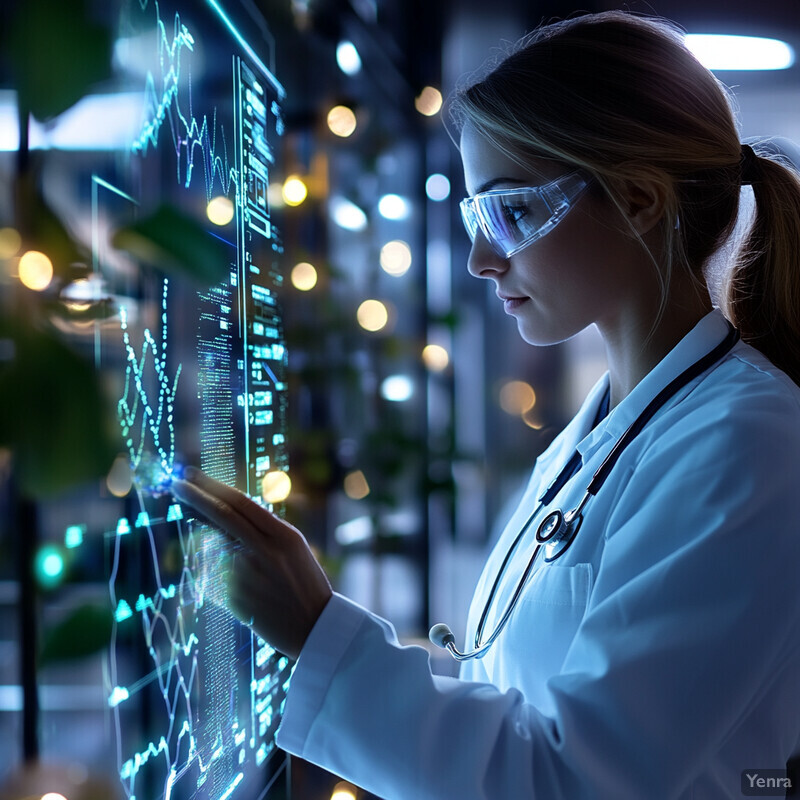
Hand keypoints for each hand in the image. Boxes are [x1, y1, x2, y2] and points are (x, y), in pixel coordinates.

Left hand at [171, 467, 332, 659]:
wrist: (313, 627)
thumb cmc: (304, 581)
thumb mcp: (293, 546)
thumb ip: (263, 528)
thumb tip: (222, 510)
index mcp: (282, 536)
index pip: (239, 503)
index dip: (212, 486)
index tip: (191, 475)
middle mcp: (262, 552)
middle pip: (220, 515)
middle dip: (194, 496)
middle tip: (176, 483)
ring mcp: (245, 575)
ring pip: (216, 546)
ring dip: (218, 545)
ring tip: (252, 568)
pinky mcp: (232, 597)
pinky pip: (217, 575)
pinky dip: (223, 574)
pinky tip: (251, 590)